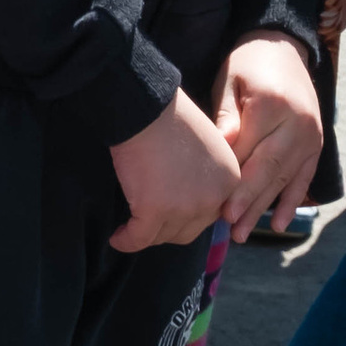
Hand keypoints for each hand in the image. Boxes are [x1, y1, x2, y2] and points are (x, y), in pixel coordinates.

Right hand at [109, 87, 242, 251]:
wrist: (147, 105)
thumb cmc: (171, 116)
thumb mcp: (207, 146)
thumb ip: (206, 175)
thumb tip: (189, 197)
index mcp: (229, 181)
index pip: (211, 214)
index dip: (186, 215)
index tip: (168, 213)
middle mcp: (213, 199)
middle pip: (189, 231)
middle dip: (167, 228)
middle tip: (149, 222)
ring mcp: (185, 208)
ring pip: (163, 236)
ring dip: (146, 235)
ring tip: (129, 230)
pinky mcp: (154, 211)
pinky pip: (139, 239)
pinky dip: (126, 241)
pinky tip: (116, 238)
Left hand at [213, 33, 324, 242]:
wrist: (282, 48)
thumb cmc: (247, 65)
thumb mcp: (229, 81)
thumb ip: (226, 116)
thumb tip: (222, 149)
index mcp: (272, 105)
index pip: (248, 149)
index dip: (232, 179)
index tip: (215, 204)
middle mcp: (297, 123)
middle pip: (269, 169)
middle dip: (248, 201)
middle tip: (229, 226)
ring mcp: (311, 136)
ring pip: (284, 179)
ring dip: (264, 208)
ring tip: (242, 233)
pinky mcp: (316, 145)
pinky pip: (303, 178)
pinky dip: (290, 202)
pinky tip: (279, 224)